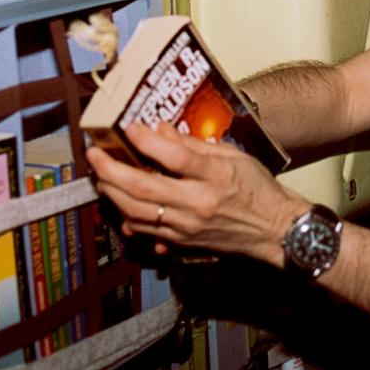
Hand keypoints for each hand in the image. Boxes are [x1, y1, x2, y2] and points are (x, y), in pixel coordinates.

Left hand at [86, 121, 309, 265]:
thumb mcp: (232, 156)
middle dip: (112, 171)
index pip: (176, 158)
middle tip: (95, 155)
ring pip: (138, 213)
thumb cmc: (256, 188)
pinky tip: (119, 203)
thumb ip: (194, 145)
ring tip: (100, 176)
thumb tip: (159, 129)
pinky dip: (128, 218)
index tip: (130, 128)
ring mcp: (188, 226)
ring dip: (112, 194)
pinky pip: (148, 231)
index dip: (148, 142)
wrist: (274, 229)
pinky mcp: (183, 242)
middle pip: (145, 189)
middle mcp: (199, 204)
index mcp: (216, 177)